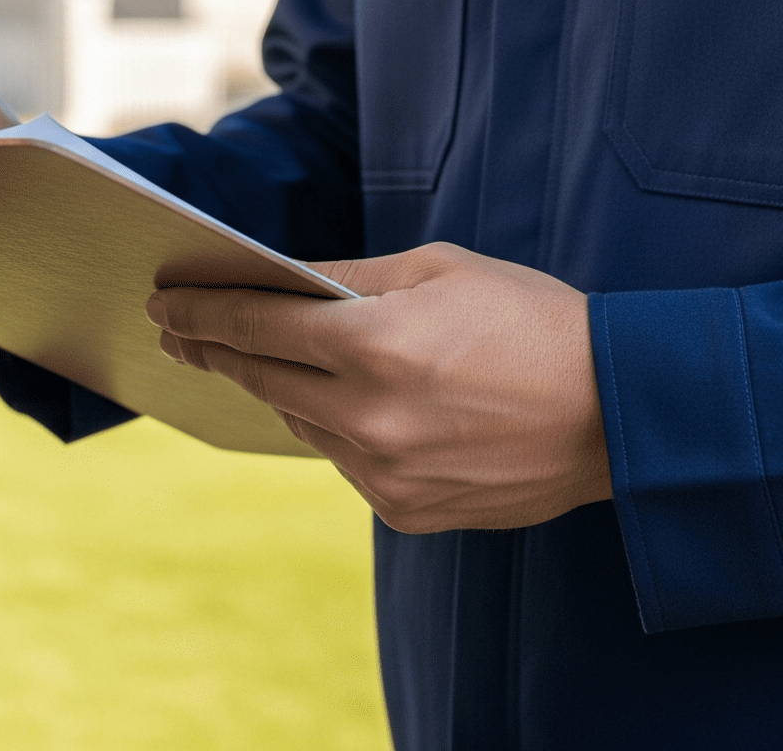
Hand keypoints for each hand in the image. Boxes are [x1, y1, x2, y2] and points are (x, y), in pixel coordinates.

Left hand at [148, 243, 610, 532]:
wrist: (618, 413)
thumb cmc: (534, 322)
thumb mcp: (444, 270)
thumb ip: (354, 279)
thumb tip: (287, 281)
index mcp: (378, 344)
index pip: (258, 324)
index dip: (203, 310)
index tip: (164, 302)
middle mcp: (371, 417)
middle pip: (263, 378)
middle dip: (216, 350)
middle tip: (179, 333)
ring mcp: (386, 473)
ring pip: (304, 423)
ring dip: (284, 389)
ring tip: (264, 360)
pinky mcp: (407, 512)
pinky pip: (349, 463)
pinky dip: (342, 430)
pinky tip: (354, 407)